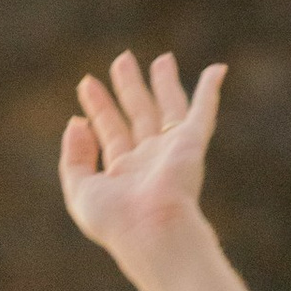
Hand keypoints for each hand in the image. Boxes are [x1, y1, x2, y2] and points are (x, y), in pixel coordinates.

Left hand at [61, 51, 228, 283]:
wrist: (152, 232)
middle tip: (122, 59)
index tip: (87, 83)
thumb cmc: (116, 221)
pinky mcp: (191, 144)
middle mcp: (149, 159)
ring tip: (161, 58)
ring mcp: (172, 150)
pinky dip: (209, 90)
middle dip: (129, 86)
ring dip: (164, 82)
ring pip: (168, 107)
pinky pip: (202, 111)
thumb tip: (76, 123)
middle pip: (138, 114)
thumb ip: (74, 157)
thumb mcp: (80, 190)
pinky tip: (216, 69)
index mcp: (123, 172)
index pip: (109, 131)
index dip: (98, 106)